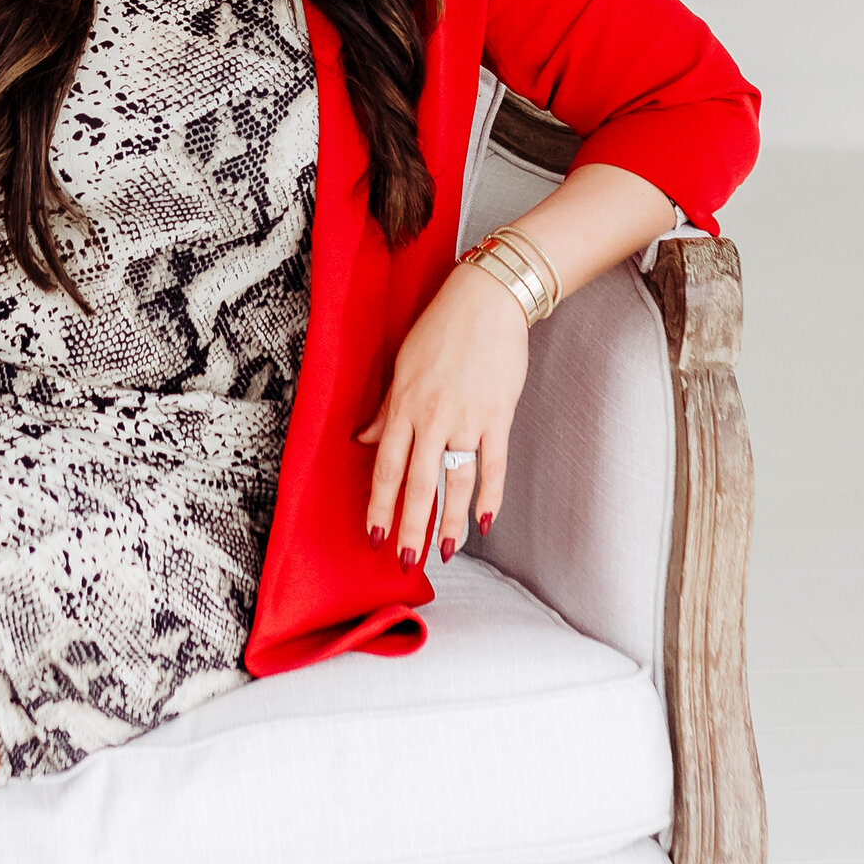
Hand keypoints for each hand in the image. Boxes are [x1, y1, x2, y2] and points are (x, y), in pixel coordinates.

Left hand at [354, 261, 532, 565]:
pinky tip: (485, 522)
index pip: (386, 467)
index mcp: (404, 406)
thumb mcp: (402, 366)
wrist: (486, 301)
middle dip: (410, 527)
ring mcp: (467, 420)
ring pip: (454, 482)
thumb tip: (365, 441)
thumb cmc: (441, 329)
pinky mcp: (498, 417)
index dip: (380, 505)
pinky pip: (493, 465)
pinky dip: (490, 496)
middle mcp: (432, 418)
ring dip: (449, 522)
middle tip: (405, 562)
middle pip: (418, 484)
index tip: (375, 535)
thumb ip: (386, 409)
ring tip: (443, 552)